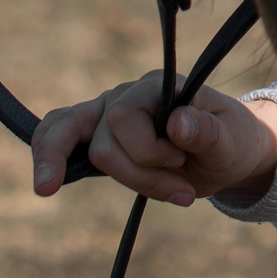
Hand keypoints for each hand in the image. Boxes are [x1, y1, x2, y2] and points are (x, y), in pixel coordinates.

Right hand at [31, 73, 276, 206]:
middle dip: (127, 169)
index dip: (147, 153)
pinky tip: (46, 183)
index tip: (182, 165)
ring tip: (138, 191)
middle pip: (95, 130)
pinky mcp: (100, 136)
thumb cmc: (230, 141)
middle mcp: (127, 95)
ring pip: (75, 140)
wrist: (229, 152)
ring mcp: (108, 114)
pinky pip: (59, 136)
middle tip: (135, 190)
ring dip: (123, 178)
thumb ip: (205, 132)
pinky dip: (49, 156)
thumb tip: (175, 124)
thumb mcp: (230, 140)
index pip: (123, 119)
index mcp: (156, 86)